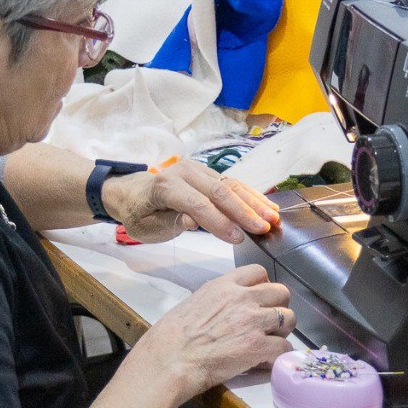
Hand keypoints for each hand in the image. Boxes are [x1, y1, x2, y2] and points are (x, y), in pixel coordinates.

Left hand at [101, 160, 279, 243]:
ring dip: (254, 202)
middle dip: (244, 212)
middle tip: (264, 228)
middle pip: (219, 192)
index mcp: (166, 186)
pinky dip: (251, 196)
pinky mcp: (209, 173)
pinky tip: (267, 206)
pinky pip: (233, 183)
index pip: (197, 203)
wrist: (134, 193)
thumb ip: (171, 223)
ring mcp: (199, 170)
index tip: (238, 238)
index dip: (219, 221)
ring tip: (273, 218)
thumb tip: (194, 221)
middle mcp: (185, 172)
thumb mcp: (148, 227)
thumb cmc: (140, 214)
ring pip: (231, 185)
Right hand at [135, 264, 293, 398]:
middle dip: (278, 307)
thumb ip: (218, 298)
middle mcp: (242, 298)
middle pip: (281, 292)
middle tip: (268, 323)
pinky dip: (278, 355)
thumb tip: (228, 307)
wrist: (169, 361)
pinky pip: (284, 347)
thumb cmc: (171, 337)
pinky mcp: (257, 346)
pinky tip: (266, 360)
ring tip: (269, 342)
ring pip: (289, 318)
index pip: (259, 272)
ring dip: (281, 331)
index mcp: (224, 285)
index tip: (260, 299)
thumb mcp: (194, 302)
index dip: (263, 286)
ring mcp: (252, 321)